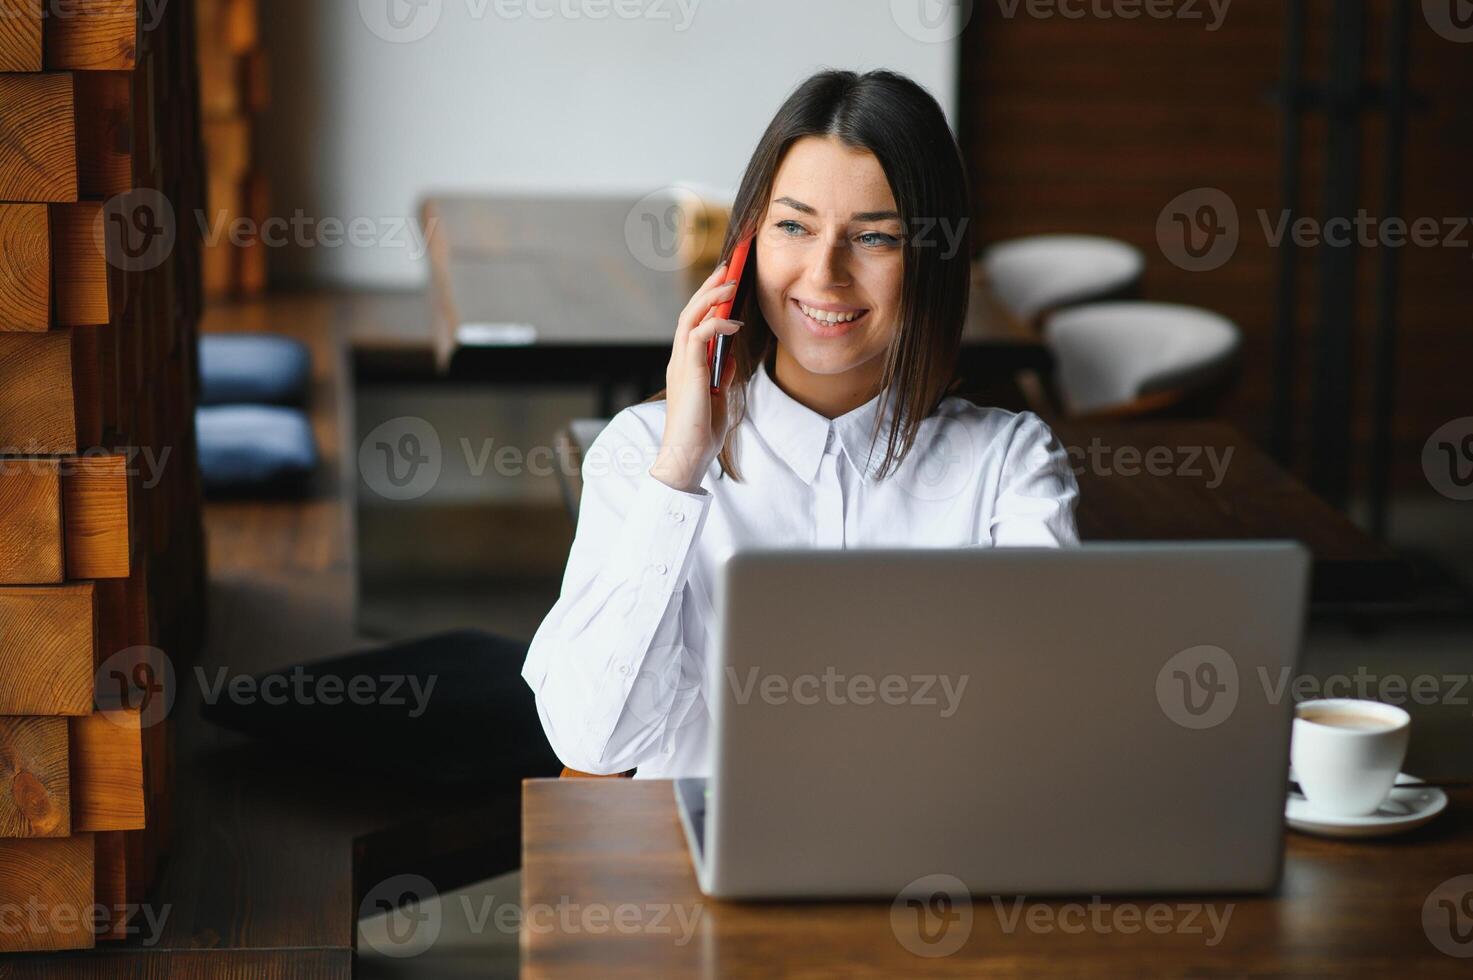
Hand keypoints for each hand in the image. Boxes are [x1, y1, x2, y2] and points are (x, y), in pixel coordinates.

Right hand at [650, 261, 744, 491]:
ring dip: (711, 297)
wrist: (686, 458)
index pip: (694, 323)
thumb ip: (720, 375)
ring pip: (690, 318)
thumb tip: (730, 356)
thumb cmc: (700, 434)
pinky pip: (698, 337)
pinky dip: (716, 324)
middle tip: (727, 267)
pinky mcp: (688, 373)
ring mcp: (680, 366)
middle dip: (709, 287)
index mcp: (685, 365)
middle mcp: (679, 361)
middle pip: (689, 312)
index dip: (709, 301)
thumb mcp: (718, 399)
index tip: (725, 282)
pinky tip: (734, 323)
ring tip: (730, 281)